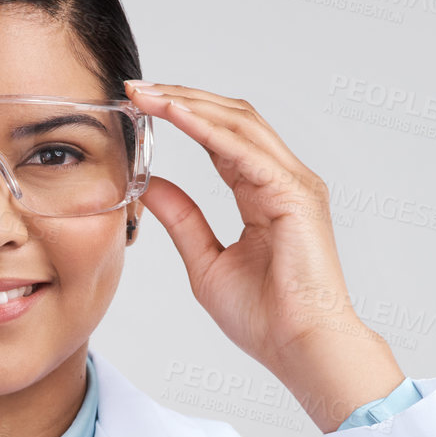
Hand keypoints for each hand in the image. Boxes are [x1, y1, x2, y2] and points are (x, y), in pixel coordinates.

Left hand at [123, 81, 404, 432]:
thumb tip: (150, 185)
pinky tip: (174, 115)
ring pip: (238, 123)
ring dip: (189, 104)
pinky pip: (243, 150)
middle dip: (182, 98)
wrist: (301, 347)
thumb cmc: (266, 318)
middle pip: (231, 118)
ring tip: (147, 94)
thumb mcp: (205, 262)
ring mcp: (293, 182)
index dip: (181, 116)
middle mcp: (283, 179)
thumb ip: (182, 219)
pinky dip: (207, 128)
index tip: (138, 107)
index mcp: (265, 193)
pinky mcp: (293, 194)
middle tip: (135, 89)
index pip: (221, 139)